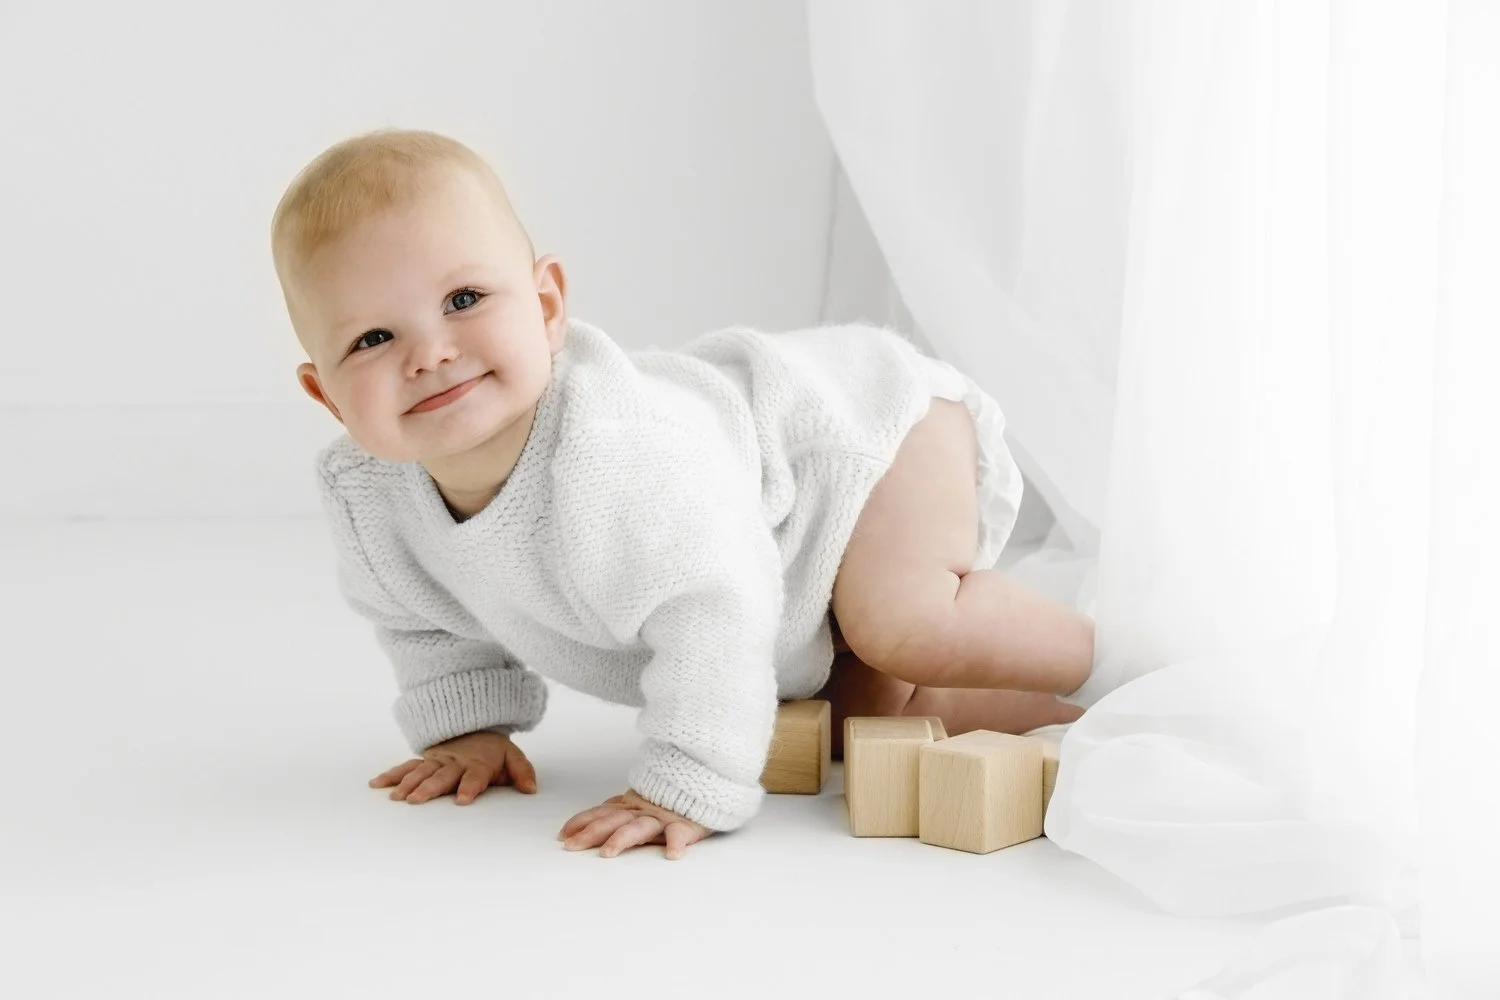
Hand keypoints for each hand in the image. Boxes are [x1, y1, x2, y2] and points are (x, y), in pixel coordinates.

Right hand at [369, 730, 537, 804]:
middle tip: (416, 800)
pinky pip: (406, 767)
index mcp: (478, 764)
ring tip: (396, 797)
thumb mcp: (513, 756)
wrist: (474, 725)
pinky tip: (376, 784)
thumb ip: (522, 772)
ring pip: (420, 772)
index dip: (469, 787)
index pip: (474, 776)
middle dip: (429, 787)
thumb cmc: (493, 750)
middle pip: (441, 776)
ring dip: (407, 783)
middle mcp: (455, 763)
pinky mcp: (425, 761)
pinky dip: (391, 775)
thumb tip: (531, 789)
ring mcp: (437, 761)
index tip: (463, 800)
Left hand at [558, 789, 713, 859]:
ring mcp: (664, 818)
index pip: (602, 812)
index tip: (563, 834)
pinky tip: (672, 854)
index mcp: (631, 807)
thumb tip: (583, 823)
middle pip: (613, 821)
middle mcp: (643, 811)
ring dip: (623, 838)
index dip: (582, 821)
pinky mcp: (686, 824)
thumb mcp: (639, 805)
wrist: (704, 787)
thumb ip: (616, 811)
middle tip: (572, 847)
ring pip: (640, 827)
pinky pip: (681, 834)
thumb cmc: (669, 803)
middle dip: (591, 833)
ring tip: (608, 853)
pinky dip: (677, 843)